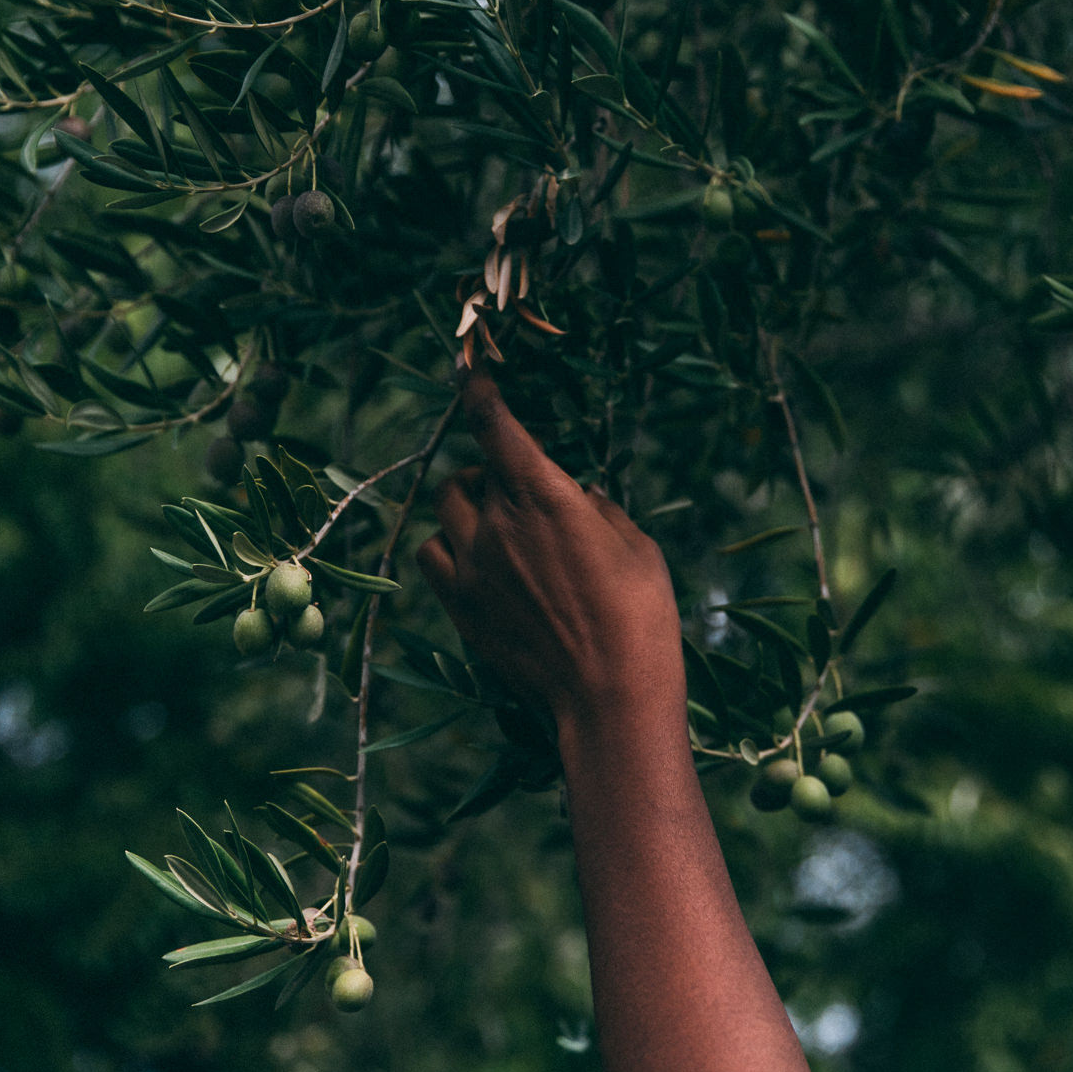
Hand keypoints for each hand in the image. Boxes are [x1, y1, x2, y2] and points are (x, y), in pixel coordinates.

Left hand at [415, 372, 685, 734]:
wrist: (609, 696)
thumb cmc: (640, 618)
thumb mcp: (637, 548)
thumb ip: (601, 511)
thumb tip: (581, 499)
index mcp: (545, 496)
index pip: (495, 427)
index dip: (479, 393)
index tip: (471, 374)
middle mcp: (498, 524)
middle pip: (468, 474)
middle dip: (487, 472)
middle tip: (512, 487)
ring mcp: (472, 568)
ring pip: (445, 513)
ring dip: (464, 508)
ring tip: (490, 523)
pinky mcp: (461, 608)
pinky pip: (432, 559)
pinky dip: (446, 548)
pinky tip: (472, 561)